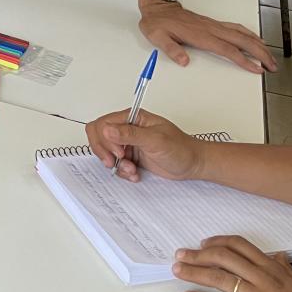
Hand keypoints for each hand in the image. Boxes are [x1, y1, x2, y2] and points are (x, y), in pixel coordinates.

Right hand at [85, 108, 205, 181]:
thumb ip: (130, 134)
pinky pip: (115, 164)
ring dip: (116, 164)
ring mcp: (128, 143)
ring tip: (131, 169)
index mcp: (131, 118)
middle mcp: (127, 128)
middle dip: (105, 152)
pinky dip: (122, 171)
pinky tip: (135, 173)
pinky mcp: (130, 156)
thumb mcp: (155, 140)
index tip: (118, 153)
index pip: (102, 124)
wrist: (193, 164)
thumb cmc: (180, 148)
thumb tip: (106, 129)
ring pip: (105, 152)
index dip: (105, 140)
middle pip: (98, 136)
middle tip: (116, 162)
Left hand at [138, 0, 276, 73]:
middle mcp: (211, 29)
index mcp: (200, 35)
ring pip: (242, 34)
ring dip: (258, 44)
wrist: (158, 6)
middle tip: (272, 66)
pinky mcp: (213, 23)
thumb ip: (171, 49)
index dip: (244, 60)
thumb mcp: (157, 37)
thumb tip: (183, 61)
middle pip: (242, 41)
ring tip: (269, 56)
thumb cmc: (157, 22)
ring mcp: (213, 25)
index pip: (227, 50)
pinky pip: (236, 28)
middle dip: (260, 54)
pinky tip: (256, 39)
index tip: (256, 69)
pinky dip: (250, 34)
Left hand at [174, 235, 291, 291]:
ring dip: (195, 273)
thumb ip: (286, 269)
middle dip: (198, 255)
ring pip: (220, 279)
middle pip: (223, 258)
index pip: (239, 246)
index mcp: (274, 269)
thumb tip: (278, 257)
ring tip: (179, 270)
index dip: (217, 242)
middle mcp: (264, 280)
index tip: (204, 244)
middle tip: (182, 254)